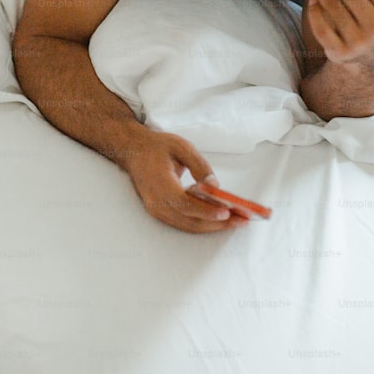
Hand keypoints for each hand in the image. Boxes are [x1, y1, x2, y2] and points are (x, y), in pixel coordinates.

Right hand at [121, 130, 246, 232]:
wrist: (133, 151)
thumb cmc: (156, 147)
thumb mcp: (181, 147)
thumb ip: (200, 166)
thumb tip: (215, 187)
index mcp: (160, 184)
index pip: (184, 204)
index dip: (206, 210)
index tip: (226, 212)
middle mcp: (156, 202)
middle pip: (189, 220)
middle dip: (217, 223)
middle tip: (241, 219)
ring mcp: (157, 210)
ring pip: (188, 225)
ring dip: (212, 225)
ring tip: (235, 221)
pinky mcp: (160, 212)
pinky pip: (184, 223)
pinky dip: (202, 223)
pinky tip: (218, 218)